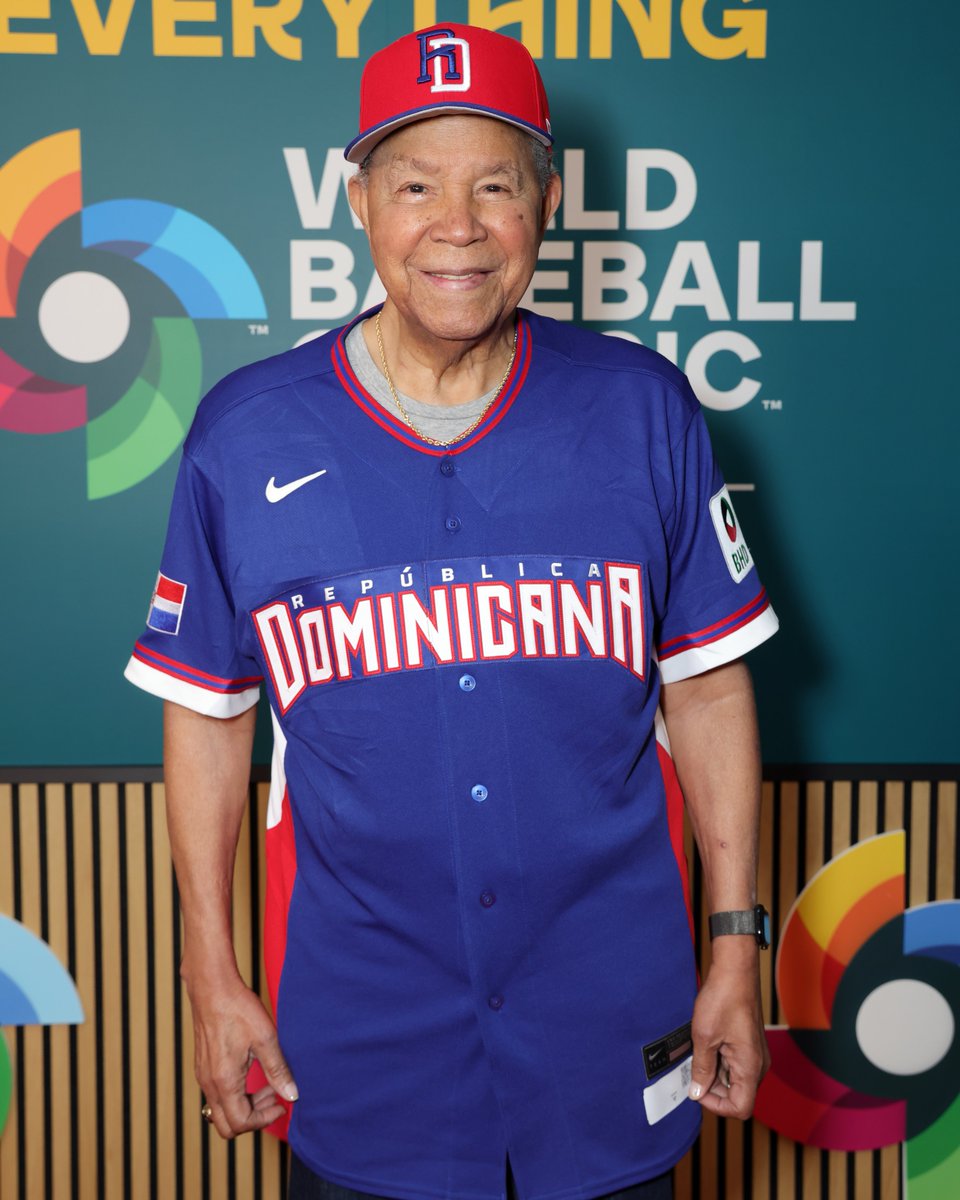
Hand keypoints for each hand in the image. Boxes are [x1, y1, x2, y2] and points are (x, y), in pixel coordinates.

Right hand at [189, 973, 297, 1138]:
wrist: (212, 987)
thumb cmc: (238, 1009)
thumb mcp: (265, 1039)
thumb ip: (278, 1070)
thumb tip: (291, 1095)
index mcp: (224, 1081)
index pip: (241, 1122)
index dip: (264, 1119)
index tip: (282, 1104)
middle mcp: (209, 1084)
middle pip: (226, 1125)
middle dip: (253, 1118)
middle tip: (274, 1096)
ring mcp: (203, 1076)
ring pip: (220, 1111)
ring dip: (244, 1106)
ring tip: (267, 1084)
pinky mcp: (203, 1067)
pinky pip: (217, 1095)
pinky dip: (235, 1095)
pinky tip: (252, 1072)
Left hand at [687, 950, 768, 1118]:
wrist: (735, 969)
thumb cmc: (724, 997)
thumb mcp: (704, 1036)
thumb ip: (702, 1068)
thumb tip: (697, 1092)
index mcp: (751, 1066)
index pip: (740, 1108)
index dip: (716, 1105)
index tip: (697, 1089)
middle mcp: (758, 1064)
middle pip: (737, 1095)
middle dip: (712, 1088)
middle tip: (693, 1068)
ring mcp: (755, 1054)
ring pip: (734, 1080)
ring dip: (714, 1073)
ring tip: (698, 1052)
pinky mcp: (749, 1045)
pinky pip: (734, 1064)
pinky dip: (718, 1061)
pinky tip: (705, 1045)